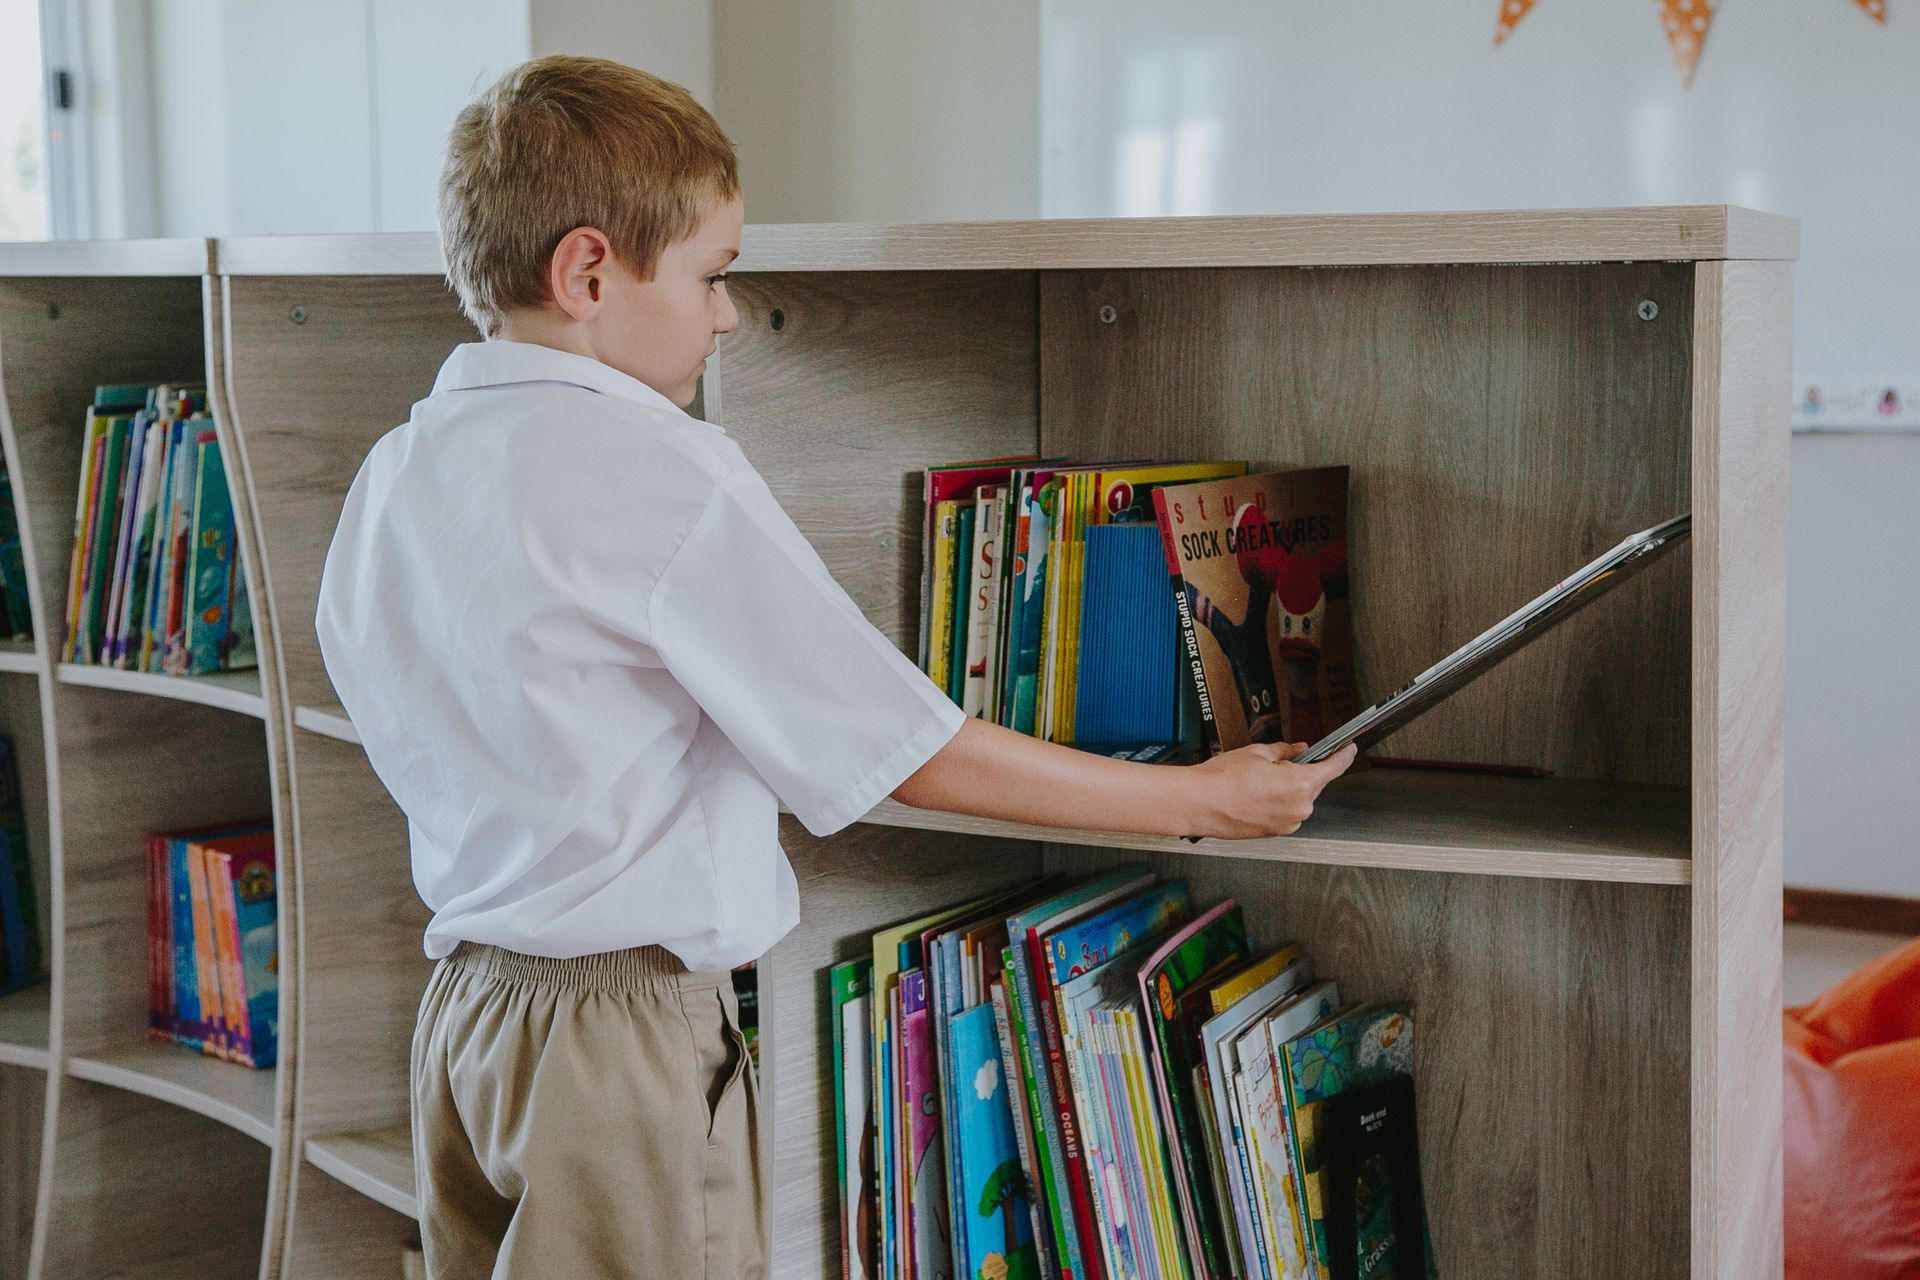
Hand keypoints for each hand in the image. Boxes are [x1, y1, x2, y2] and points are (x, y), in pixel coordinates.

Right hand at [1186, 741, 1358, 838]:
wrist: (1199, 803)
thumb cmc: (1222, 780)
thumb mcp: (1257, 752)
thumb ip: (1286, 751)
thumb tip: (1298, 750)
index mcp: (1300, 784)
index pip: (1334, 767)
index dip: (1344, 755)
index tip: (1349, 750)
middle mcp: (1299, 808)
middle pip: (1314, 784)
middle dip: (1301, 771)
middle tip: (1276, 763)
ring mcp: (1288, 823)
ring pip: (1299, 800)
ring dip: (1287, 788)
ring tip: (1258, 781)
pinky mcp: (1275, 832)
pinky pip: (1286, 812)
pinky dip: (1277, 802)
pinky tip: (1256, 795)